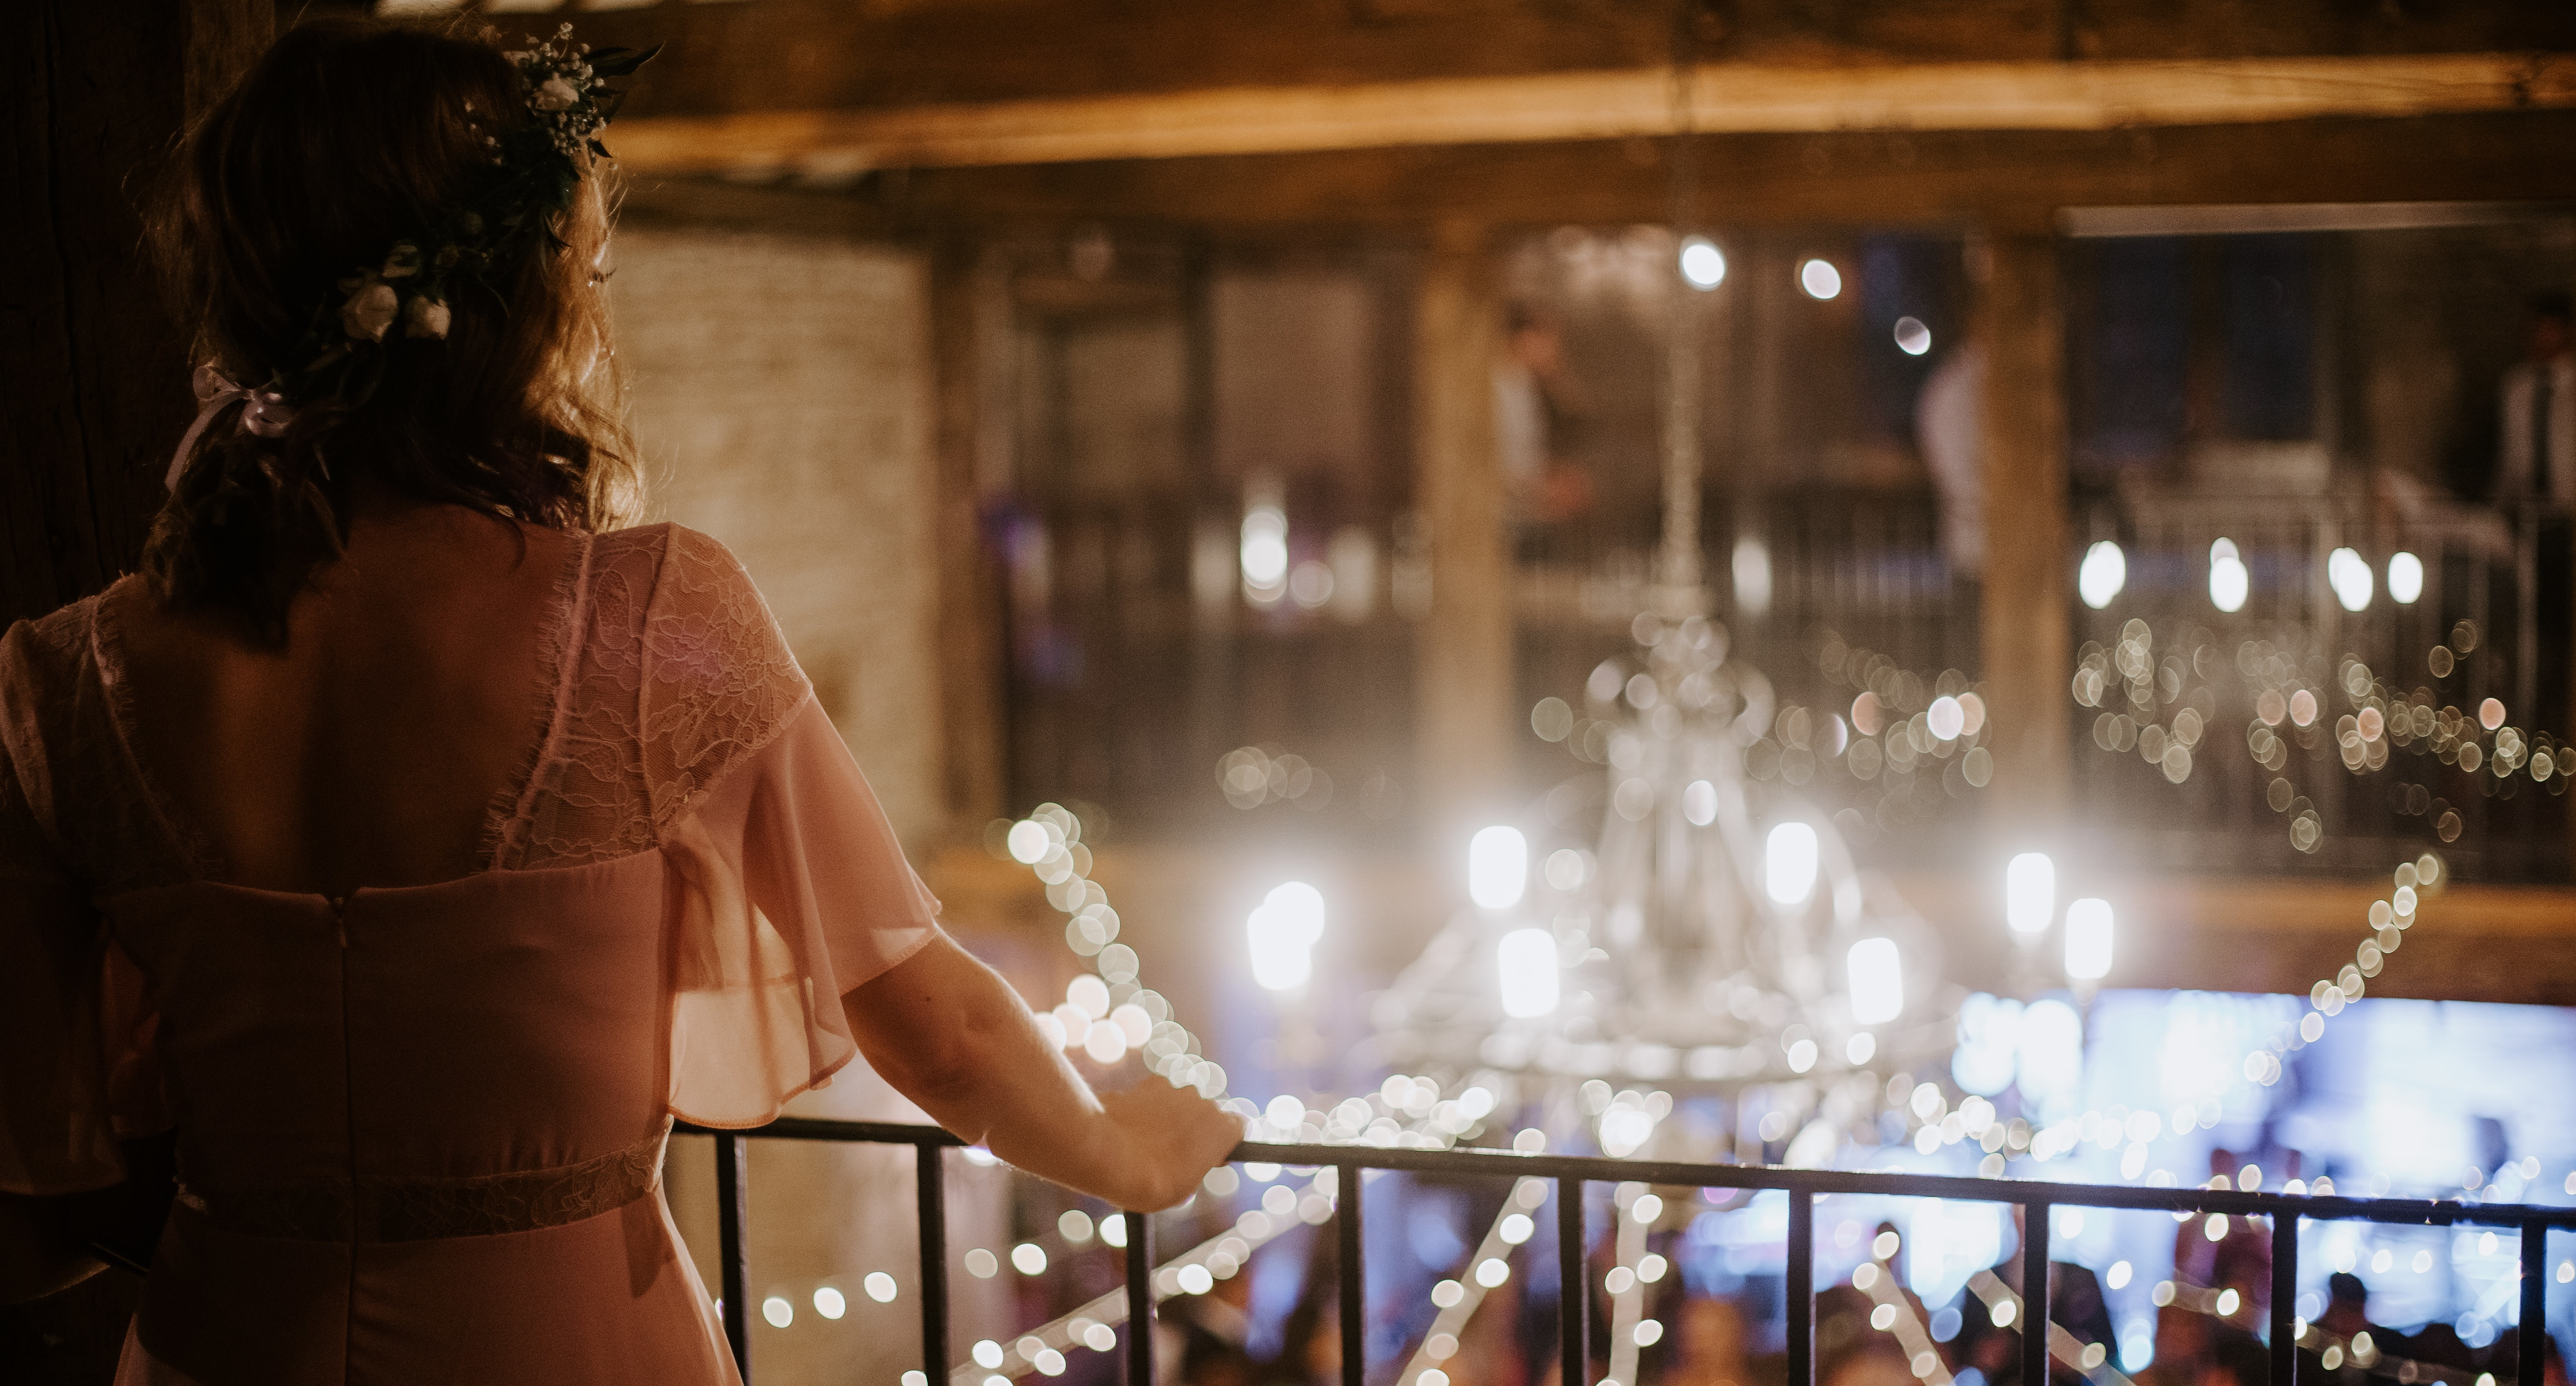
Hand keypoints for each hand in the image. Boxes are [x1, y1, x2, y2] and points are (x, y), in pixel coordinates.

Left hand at [1093, 1081, 1242, 1210]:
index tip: (1208, 1156)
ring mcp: (1174, 1088)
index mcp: (1221, 1128)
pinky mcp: (1146, 1083)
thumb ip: (1194, 1167)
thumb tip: (1184, 1163)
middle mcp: (1202, 1101)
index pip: (1236, 1128)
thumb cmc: (1150, 1181)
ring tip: (1145, 1143)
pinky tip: (1129, 1129)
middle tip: (1171, 1154)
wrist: (1108, 1158)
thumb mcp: (1183, 1188)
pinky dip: (1144, 1108)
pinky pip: (1152, 1095)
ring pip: (1177, 1102)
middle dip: (1191, 1128)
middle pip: (1204, 1113)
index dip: (1222, 1142)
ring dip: (1167, 1116)